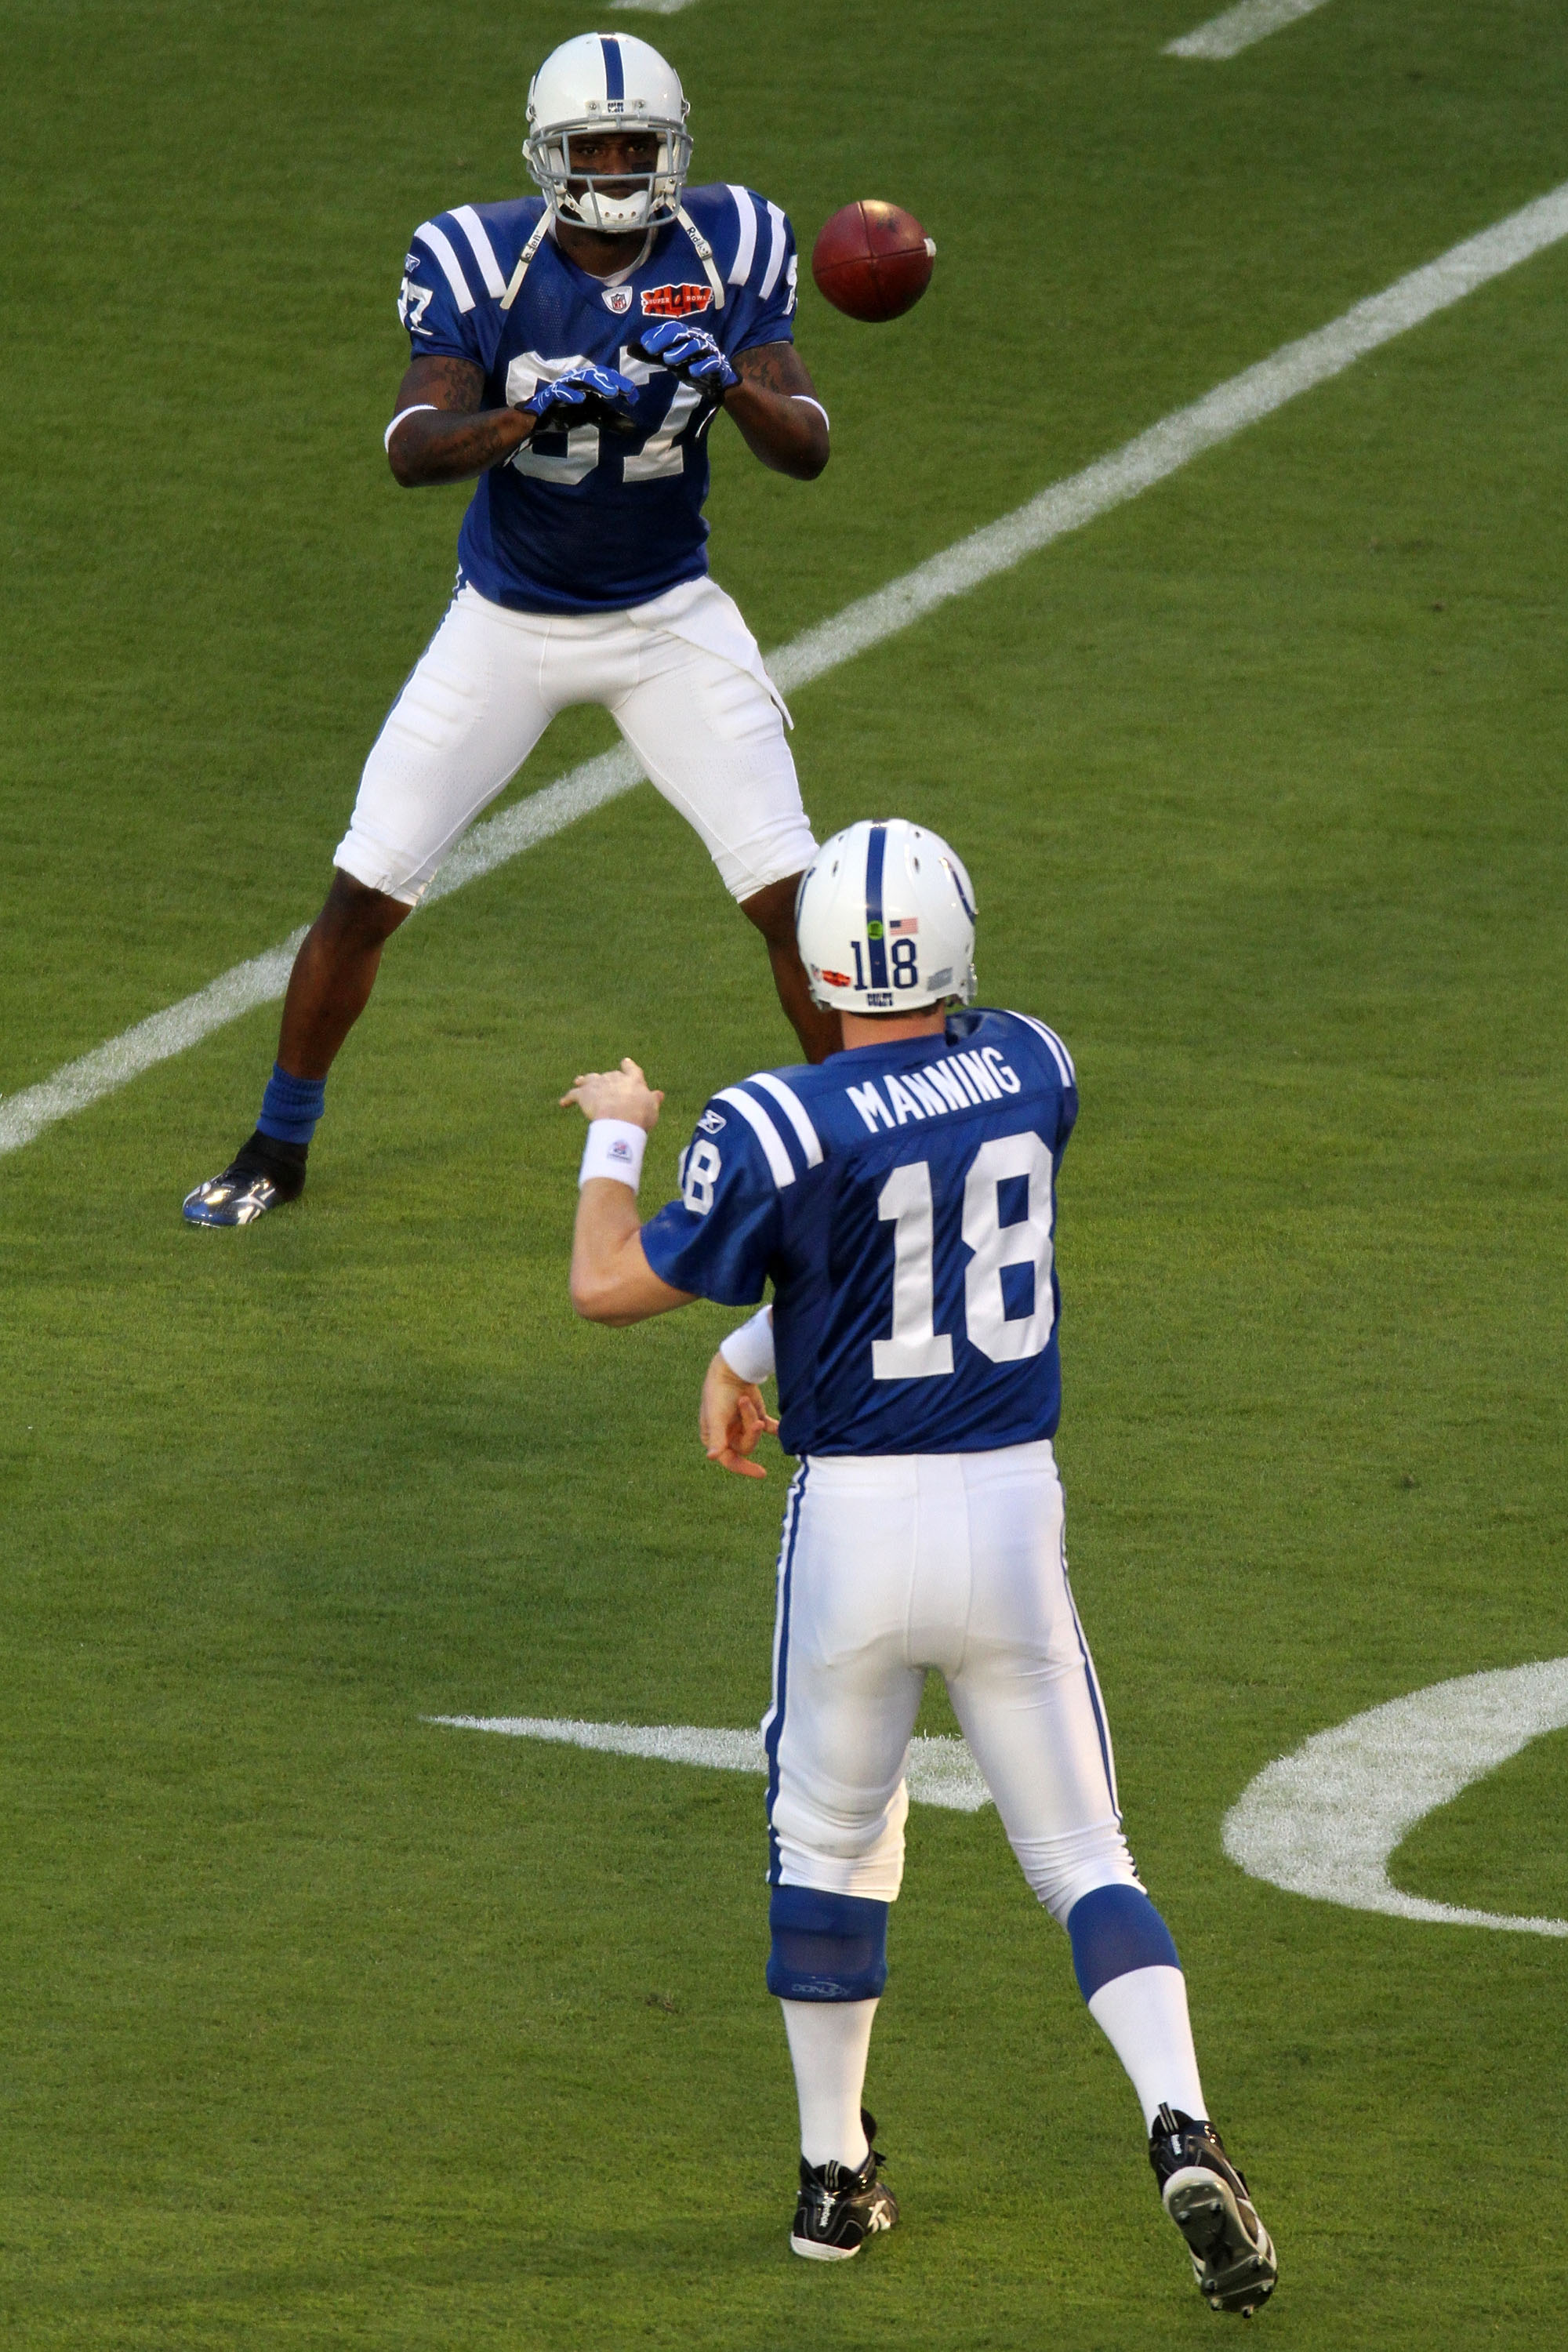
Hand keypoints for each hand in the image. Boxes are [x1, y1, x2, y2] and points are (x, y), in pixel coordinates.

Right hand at [523, 363, 639, 431]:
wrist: (540, 421)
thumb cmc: (566, 415)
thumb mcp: (593, 417)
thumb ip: (610, 419)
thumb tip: (632, 426)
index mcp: (587, 383)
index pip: (607, 378)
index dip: (621, 385)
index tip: (634, 398)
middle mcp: (576, 381)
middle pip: (597, 374)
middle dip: (614, 380)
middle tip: (628, 390)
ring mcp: (563, 386)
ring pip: (581, 379)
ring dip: (598, 384)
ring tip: (612, 392)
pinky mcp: (549, 395)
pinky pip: (560, 391)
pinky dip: (570, 394)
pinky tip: (581, 399)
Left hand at [559, 1056, 663, 1128]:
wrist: (620, 1118)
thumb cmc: (640, 1115)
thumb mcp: (652, 1108)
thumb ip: (653, 1100)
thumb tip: (659, 1094)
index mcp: (633, 1080)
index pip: (630, 1069)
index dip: (627, 1066)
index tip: (625, 1062)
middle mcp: (614, 1078)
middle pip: (608, 1076)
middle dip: (605, 1080)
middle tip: (601, 1084)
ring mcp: (598, 1084)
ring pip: (589, 1080)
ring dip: (585, 1081)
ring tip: (579, 1081)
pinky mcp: (583, 1094)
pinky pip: (573, 1095)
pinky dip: (568, 1099)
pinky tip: (563, 1103)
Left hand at [634, 319, 739, 391]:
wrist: (716, 380)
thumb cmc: (691, 365)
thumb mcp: (669, 360)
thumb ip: (652, 355)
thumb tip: (629, 348)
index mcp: (687, 335)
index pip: (671, 328)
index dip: (658, 333)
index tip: (643, 342)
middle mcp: (698, 338)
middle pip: (683, 333)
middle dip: (666, 339)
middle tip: (650, 349)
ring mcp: (709, 351)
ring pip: (696, 346)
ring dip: (681, 351)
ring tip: (667, 360)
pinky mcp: (718, 365)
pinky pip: (712, 362)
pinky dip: (702, 366)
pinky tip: (692, 372)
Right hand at [700, 1351, 779, 1478]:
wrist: (731, 1368)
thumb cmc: (719, 1393)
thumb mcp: (716, 1416)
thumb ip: (717, 1437)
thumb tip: (711, 1457)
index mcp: (714, 1437)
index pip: (730, 1460)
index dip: (744, 1468)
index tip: (762, 1473)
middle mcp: (727, 1434)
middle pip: (746, 1446)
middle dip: (750, 1430)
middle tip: (752, 1416)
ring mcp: (742, 1425)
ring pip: (755, 1434)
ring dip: (753, 1418)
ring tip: (745, 1399)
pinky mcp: (756, 1415)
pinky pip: (768, 1427)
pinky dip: (775, 1429)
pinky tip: (783, 1432)